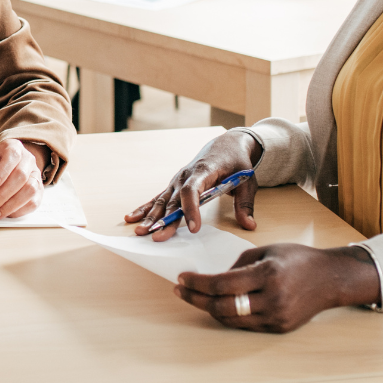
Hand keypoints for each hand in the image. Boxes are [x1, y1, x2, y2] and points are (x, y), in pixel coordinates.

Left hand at [0, 139, 44, 218]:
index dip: (3, 171)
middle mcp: (28, 160)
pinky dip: (20, 210)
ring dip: (12, 205)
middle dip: (3, 194)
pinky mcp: (39, 190)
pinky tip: (7, 214)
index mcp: (14, 148)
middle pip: (21, 177)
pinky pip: (34, 201)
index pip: (12, 157)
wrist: (12, 162)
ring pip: (30, 190)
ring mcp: (36, 175)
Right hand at [124, 130, 260, 238]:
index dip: (191, 209)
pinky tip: (132, 217)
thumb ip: (245, 204)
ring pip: (163, 200)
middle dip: (165, 220)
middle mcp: (186, 175)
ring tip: (141, 232)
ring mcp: (178, 179)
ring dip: (151, 216)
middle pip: (174, 200)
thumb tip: (249, 225)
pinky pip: (158, 197)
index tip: (193, 228)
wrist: (226, 144)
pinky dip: (145, 208)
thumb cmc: (237, 163)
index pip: (193, 190)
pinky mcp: (174, 185)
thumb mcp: (247, 181)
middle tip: (158, 237)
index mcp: (205, 170)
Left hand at [173, 243, 379, 332]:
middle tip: (181, 291)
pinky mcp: (279, 328)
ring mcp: (276, 317)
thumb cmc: (299, 259)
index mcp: (268, 275)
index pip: (222, 284)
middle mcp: (272, 299)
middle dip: (196, 299)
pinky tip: (219, 305)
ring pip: (231, 320)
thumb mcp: (268, 251)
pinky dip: (229, 315)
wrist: (331, 279)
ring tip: (196, 297)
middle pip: (222, 306)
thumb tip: (214, 278)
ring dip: (209, 309)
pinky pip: (246, 325)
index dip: (197, 283)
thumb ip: (239, 264)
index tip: (182, 278)